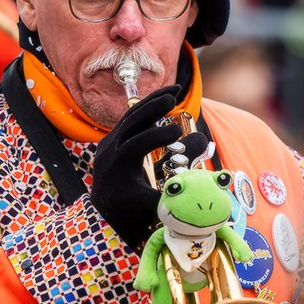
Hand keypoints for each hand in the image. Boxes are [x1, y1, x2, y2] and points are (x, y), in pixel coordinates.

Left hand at [90, 85, 207, 248]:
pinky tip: (168, 95)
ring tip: (175, 90)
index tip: (176, 132)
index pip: (133, 149)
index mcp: (117, 175)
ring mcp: (108, 146)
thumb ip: (172, 196)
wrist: (108, 211)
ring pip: (129, 118)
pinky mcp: (113, 139)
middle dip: (150, 111)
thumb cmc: (136, 213)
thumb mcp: (154, 209)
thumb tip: (194, 181)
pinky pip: (130, 118)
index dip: (154, 138)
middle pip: (128, 127)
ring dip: (151, 103)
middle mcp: (109, 158)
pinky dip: (148, 105)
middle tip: (172, 99)